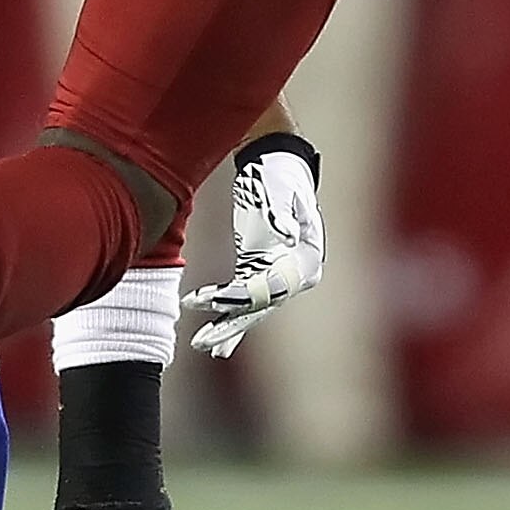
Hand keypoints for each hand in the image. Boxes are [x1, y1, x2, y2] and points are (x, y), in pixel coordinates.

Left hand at [184, 136, 323, 355]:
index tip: (219, 299)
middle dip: (233, 324)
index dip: (247, 296)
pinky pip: (241, 299)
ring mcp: (275, 275)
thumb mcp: (285, 192)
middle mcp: (294, 276)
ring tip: (202, 344)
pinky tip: (215, 340)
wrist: (278, 165)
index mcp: (307, 261)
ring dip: (226, 327)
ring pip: (249, 309)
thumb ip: (285, 214)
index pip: (275, 288)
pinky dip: (227, 314)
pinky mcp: (256, 269)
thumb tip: (287, 235)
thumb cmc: (283, 178)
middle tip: (206, 340)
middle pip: (261, 307)